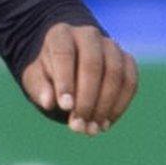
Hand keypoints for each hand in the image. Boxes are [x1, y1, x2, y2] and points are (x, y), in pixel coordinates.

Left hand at [21, 23, 138, 135]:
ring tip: (92, 129)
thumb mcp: (35, 78)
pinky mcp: (126, 60)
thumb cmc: (48, 73)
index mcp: (61, 35)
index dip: (66, 81)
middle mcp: (89, 35)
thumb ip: (40, 88)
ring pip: (115, 73)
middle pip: (93, 64)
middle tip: (78, 125)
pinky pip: (130, 81)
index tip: (65, 107)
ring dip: (105, 105)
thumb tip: (49, 101)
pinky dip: (120, 105)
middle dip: (87, 98)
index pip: (65, 54)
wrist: (69, 64)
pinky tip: (106, 123)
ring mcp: (111, 46)